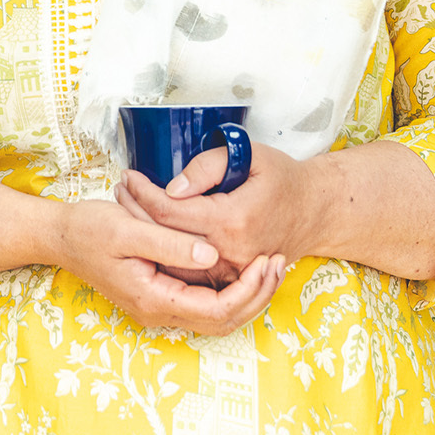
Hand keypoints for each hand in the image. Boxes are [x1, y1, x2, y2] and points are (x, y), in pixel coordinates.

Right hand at [53, 199, 283, 334]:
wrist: (61, 236)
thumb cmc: (90, 229)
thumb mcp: (128, 230)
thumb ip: (171, 244)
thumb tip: (212, 255)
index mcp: (153, 298)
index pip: (216, 311)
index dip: (248, 291)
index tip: (267, 260)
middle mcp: (158, 311)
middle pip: (222, 321)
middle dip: (257, 296)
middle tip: (279, 262)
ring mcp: (159, 305)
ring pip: (216, 315)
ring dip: (247, 294)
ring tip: (270, 263)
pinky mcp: (161, 293)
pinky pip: (204, 302)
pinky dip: (230, 288)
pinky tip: (243, 264)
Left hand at [120, 142, 324, 276]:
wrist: (314, 211)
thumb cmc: (282, 179)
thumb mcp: (250, 155)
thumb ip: (208, 167)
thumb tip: (172, 189)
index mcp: (231, 220)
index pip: (169, 211)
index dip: (142, 192)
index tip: (129, 176)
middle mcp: (228, 252)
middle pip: (163, 238)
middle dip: (135, 211)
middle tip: (120, 189)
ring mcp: (229, 271)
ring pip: (171, 261)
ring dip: (144, 235)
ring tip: (127, 207)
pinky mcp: (230, 279)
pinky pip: (187, 273)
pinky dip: (164, 254)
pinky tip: (149, 232)